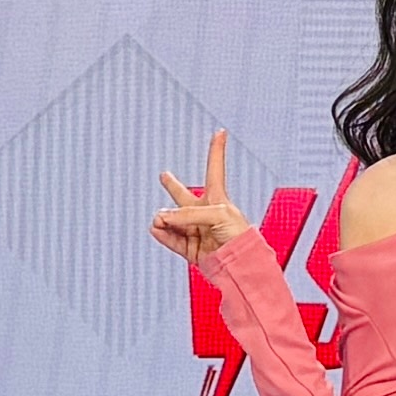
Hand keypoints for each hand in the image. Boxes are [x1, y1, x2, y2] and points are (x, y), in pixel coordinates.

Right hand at [149, 129, 252, 268]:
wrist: (240, 263)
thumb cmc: (237, 234)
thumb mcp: (215, 214)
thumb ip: (186, 214)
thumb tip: (162, 219)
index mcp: (217, 198)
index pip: (215, 168)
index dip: (216, 149)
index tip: (220, 132)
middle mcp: (205, 213)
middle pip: (184, 197)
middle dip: (173, 187)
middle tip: (165, 176)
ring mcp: (197, 231)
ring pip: (172, 220)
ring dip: (163, 219)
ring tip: (159, 220)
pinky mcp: (191, 248)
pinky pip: (171, 239)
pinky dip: (162, 234)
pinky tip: (156, 228)